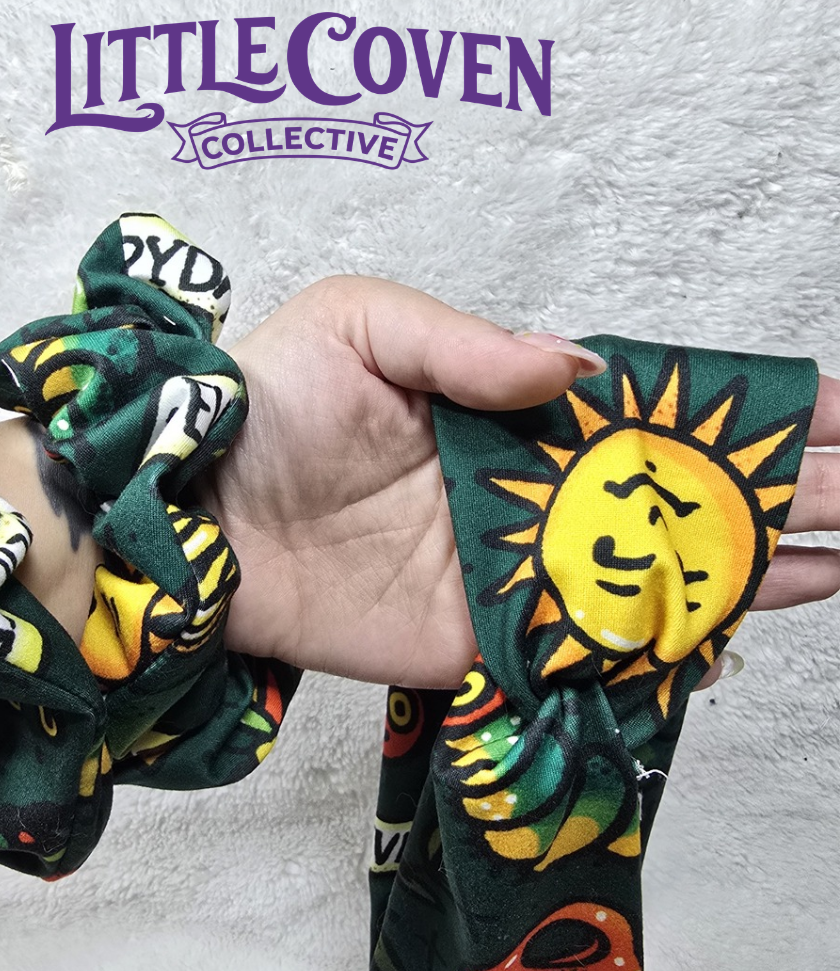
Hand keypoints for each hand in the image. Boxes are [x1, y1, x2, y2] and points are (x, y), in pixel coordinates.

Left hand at [198, 277, 839, 688]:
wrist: (190, 519)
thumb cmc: (264, 404)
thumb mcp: (365, 324)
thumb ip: (471, 346)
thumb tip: (577, 370)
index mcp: (511, 412)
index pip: (659, 409)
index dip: (751, 409)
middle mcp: (530, 493)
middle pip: (684, 494)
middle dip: (787, 490)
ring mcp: (514, 572)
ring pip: (660, 572)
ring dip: (761, 565)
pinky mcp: (481, 641)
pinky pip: (592, 645)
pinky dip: (673, 642)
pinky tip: (753, 626)